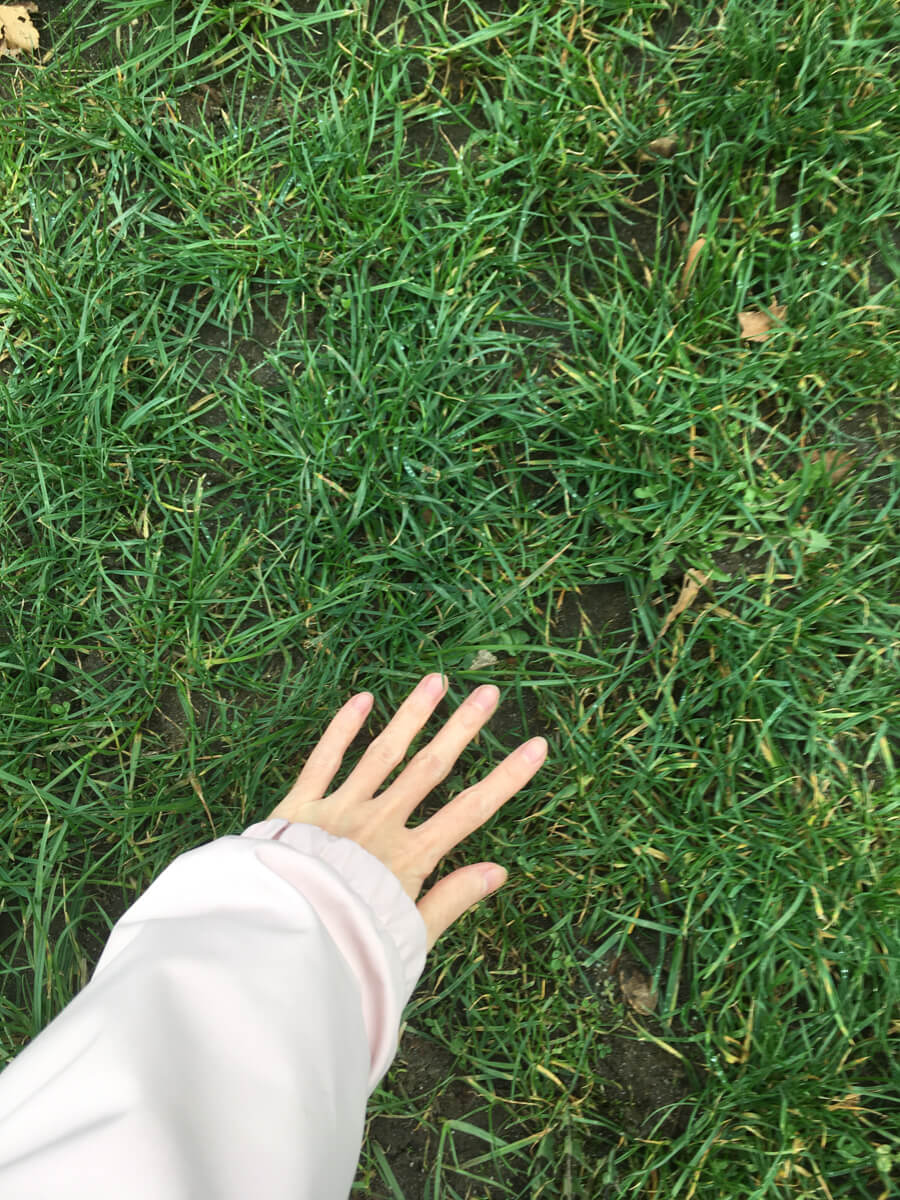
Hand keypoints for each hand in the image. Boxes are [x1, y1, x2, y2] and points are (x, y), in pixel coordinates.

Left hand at [268, 673, 547, 950]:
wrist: (279, 947)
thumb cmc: (348, 950)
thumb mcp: (409, 937)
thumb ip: (452, 900)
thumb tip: (499, 870)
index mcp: (410, 857)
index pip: (471, 810)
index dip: (507, 777)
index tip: (537, 745)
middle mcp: (379, 824)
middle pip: (431, 768)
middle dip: (462, 728)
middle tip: (488, 693)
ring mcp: (338, 810)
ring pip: (382, 754)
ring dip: (411, 715)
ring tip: (435, 680)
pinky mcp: (298, 808)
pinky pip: (323, 761)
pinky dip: (341, 729)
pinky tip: (362, 698)